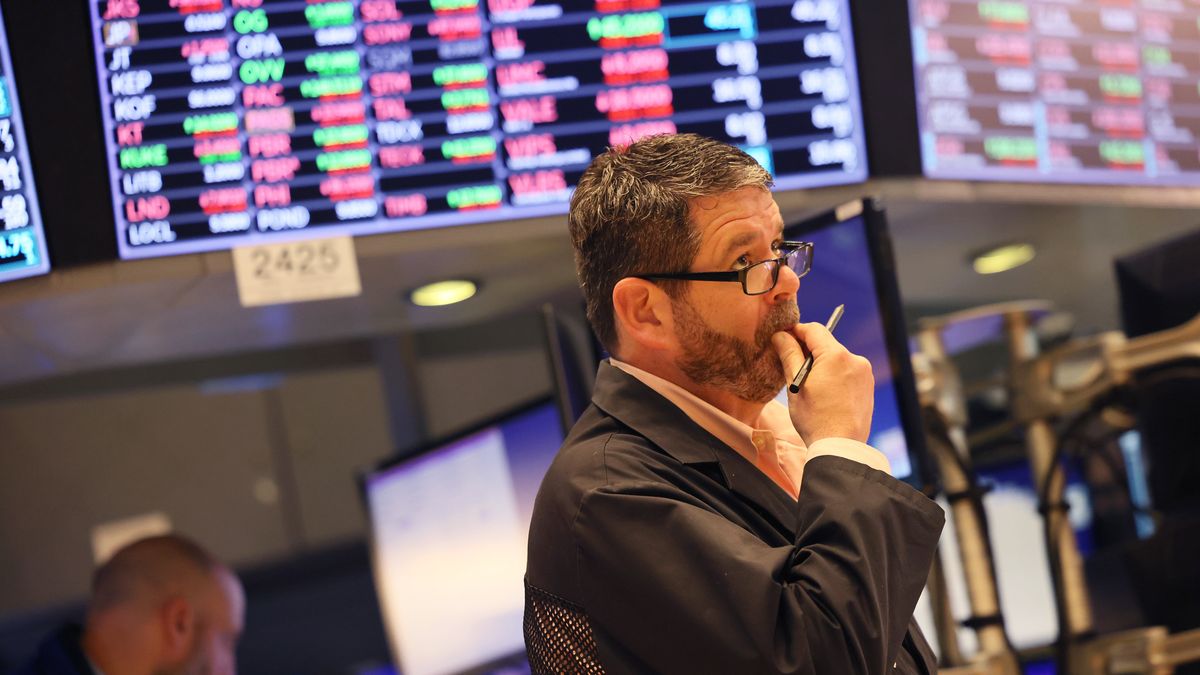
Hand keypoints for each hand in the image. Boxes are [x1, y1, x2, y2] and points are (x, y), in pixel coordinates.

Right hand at [771, 323, 873, 444]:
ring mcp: (864, 373)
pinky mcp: (868, 386)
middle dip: (808, 351)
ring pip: (836, 359)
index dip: (796, 331)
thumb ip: (789, 355)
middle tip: (792, 367)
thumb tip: (781, 335)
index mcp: (836, 356)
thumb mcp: (796, 385)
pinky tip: (825, 394)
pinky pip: (847, 372)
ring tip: (809, 387)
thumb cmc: (815, 418)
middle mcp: (855, 360)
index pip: (814, 330)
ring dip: (821, 365)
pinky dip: (834, 376)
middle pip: (826, 344)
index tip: (783, 339)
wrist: (840, 447)